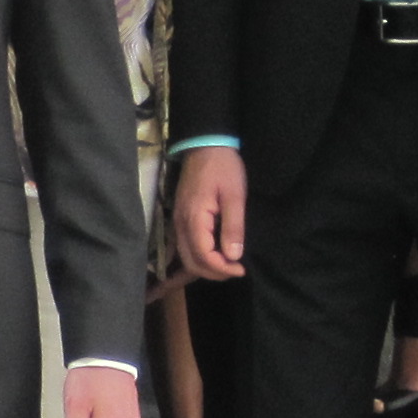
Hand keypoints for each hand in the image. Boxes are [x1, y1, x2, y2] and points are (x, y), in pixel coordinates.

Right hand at [172, 147, 247, 281]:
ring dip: (205, 267)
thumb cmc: (223, 168)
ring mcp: (177, 221)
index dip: (222, 268)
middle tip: (235, 270)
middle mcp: (180, 224)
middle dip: (213, 272)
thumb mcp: (234, 195)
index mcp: (194, 219)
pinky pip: (184, 247)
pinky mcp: (180, 218)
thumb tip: (233, 256)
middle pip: (191, 262)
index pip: (203, 256)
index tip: (241, 269)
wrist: (205, 145)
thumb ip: (233, 227)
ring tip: (226, 266)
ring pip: (185, 257)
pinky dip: (197, 258)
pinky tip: (212, 257)